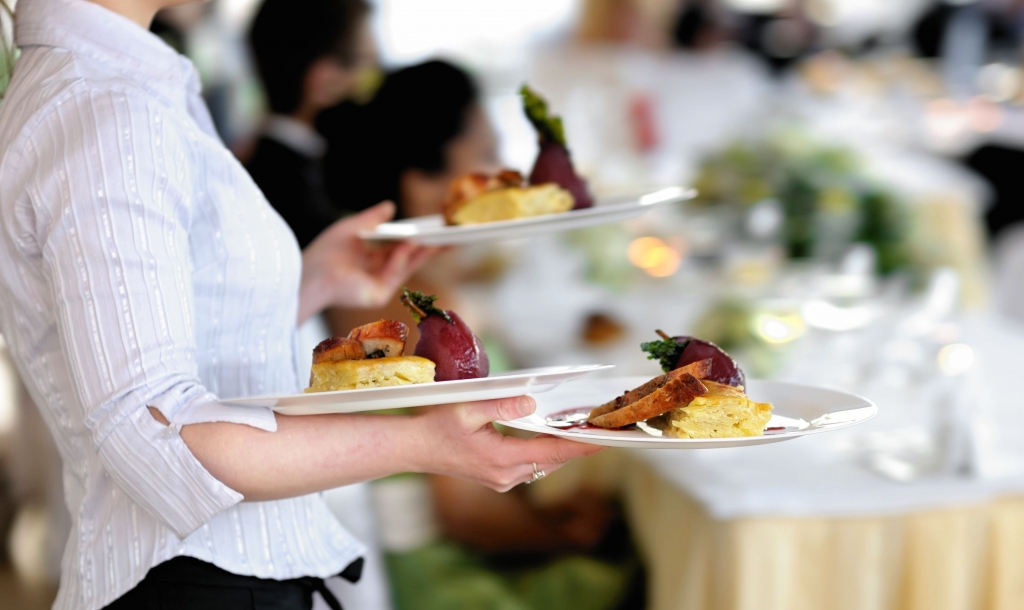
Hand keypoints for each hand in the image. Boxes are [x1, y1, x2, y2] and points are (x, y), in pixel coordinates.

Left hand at [298, 202, 436, 323]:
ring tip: (441, 235)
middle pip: (410, 259)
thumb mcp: (352, 227)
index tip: (436, 230)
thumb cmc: (325, 252)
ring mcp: (379, 285)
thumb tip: (391, 205)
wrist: (311, 274)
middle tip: (452, 236)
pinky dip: (403, 257)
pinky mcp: (378, 295)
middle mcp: (376, 273)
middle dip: (431, 248)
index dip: (417, 239)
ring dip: (424, 251)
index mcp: (369, 259)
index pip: (399, 248)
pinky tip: (412, 242)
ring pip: (408, 266)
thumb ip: (372, 218)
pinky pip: (395, 273)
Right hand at [411, 396, 604, 491]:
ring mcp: (502, 480)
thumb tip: (531, 402)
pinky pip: (532, 467)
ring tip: (584, 432)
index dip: (581, 444)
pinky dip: (546, 454)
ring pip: (544, 465)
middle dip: (578, 445)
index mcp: (501, 458)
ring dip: (563, 450)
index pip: (553, 451)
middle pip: (554, 460)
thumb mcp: (467, 409)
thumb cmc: (436, 426)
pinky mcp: (498, 479)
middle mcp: (506, 475)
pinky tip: (554, 439)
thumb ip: (501, 405)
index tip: (604, 438)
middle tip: (603, 429)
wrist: (414, 449)